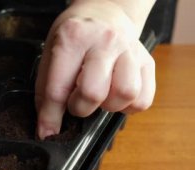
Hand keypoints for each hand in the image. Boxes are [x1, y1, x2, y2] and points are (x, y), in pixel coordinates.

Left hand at [35, 0, 155, 138]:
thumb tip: (47, 129)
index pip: (58, 88)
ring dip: (108, 106)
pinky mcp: (147, 61)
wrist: (105, 11)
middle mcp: (104, 42)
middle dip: (80, 107)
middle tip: (77, 101)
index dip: (50, 118)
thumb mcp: (50, 53)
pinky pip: (143, 99)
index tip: (47, 132)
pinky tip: (115, 94)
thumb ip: (46, 90)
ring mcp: (129, 50)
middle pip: (93, 92)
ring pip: (125, 95)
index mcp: (72, 38)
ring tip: (100, 96)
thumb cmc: (75, 36)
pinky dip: (128, 106)